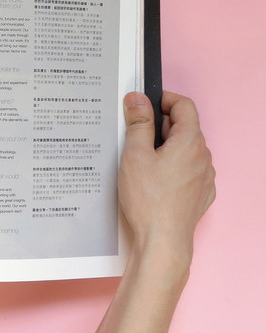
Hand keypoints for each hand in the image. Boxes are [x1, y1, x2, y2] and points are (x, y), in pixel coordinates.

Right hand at [119, 91, 215, 258]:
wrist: (163, 241)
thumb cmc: (148, 199)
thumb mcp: (135, 154)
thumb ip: (138, 123)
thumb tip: (137, 98)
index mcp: (190, 141)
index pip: (184, 105)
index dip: (163, 99)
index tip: (143, 105)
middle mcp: (203, 156)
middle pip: (184, 127)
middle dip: (159, 125)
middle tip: (134, 135)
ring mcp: (205, 177)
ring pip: (186, 150)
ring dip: (166, 147)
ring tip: (140, 160)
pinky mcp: (201, 194)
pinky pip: (188, 170)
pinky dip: (172, 166)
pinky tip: (153, 180)